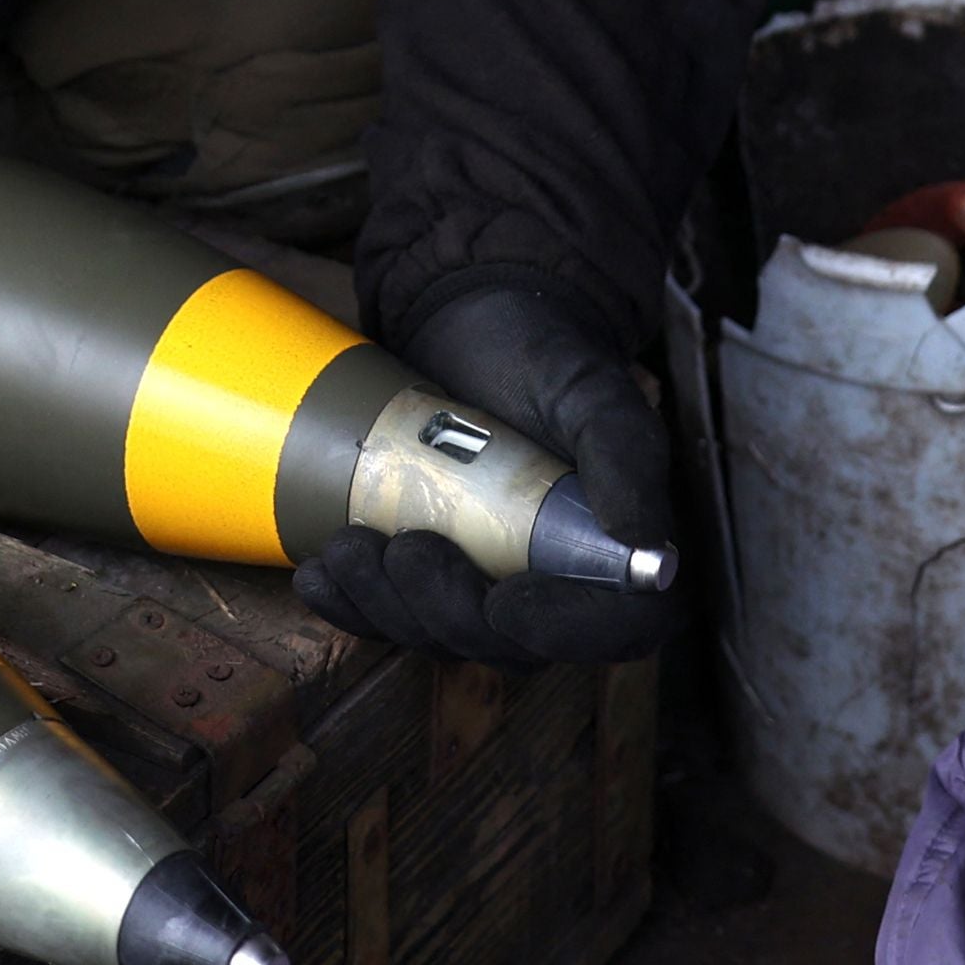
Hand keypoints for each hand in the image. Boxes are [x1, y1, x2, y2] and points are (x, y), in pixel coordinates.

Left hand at [293, 281, 676, 664]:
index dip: (558, 631)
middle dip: (446, 610)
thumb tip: (646, 549)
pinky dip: (351, 606)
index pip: (610, 627)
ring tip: (348, 549)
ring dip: (387, 607)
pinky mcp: (431, 572)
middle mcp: (558, 583)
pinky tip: (318, 577)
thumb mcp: (593, 392)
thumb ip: (626, 460)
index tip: (504, 602)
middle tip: (404, 549)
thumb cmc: (546, 353)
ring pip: (441, 635)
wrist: (475, 320)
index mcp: (618, 551)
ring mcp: (488, 581)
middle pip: (509, 644)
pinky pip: (390, 615)